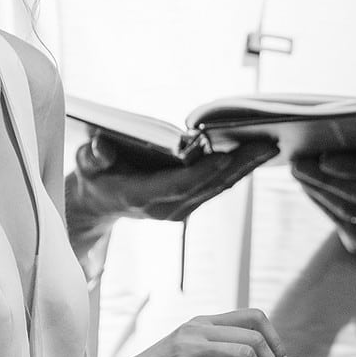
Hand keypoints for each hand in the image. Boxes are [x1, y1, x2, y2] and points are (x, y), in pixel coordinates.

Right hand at [67, 133, 277, 239]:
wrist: (97, 204)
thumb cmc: (93, 177)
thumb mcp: (85, 165)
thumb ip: (93, 157)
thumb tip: (102, 148)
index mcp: (141, 197)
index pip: (177, 185)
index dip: (202, 172)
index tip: (225, 156)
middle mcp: (165, 209)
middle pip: (207, 186)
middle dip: (238, 165)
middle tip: (266, 145)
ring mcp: (179, 211)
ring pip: (217, 188)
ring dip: (245, 168)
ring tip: (270, 146)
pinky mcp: (188, 206)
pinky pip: (216, 188)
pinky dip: (237, 171)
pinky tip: (256, 155)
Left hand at [290, 153, 355, 255]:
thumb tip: (325, 141)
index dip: (352, 166)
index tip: (323, 158)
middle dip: (326, 180)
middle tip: (299, 166)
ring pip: (353, 213)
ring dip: (321, 194)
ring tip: (301, 178)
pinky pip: (348, 229)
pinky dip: (326, 209)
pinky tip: (312, 193)